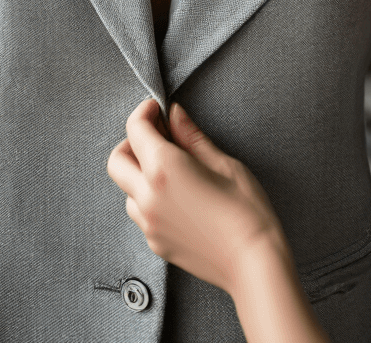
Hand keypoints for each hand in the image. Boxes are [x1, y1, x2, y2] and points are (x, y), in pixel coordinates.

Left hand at [107, 97, 282, 297]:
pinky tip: (177, 198)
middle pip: (116, 160)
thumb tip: (174, 114)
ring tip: (171, 170)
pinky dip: (150, 199)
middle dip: (131, 142)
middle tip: (158, 136)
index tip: (158, 108)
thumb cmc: (245, 210)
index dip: (145, 112)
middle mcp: (148, 196)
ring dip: (139, 174)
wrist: (254, 263)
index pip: (135, 129)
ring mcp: (149, 223)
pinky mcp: (155, 243)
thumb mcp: (223, 162)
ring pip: (127, 189)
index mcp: (164, 169)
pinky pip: (141, 214)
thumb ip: (191, 136)